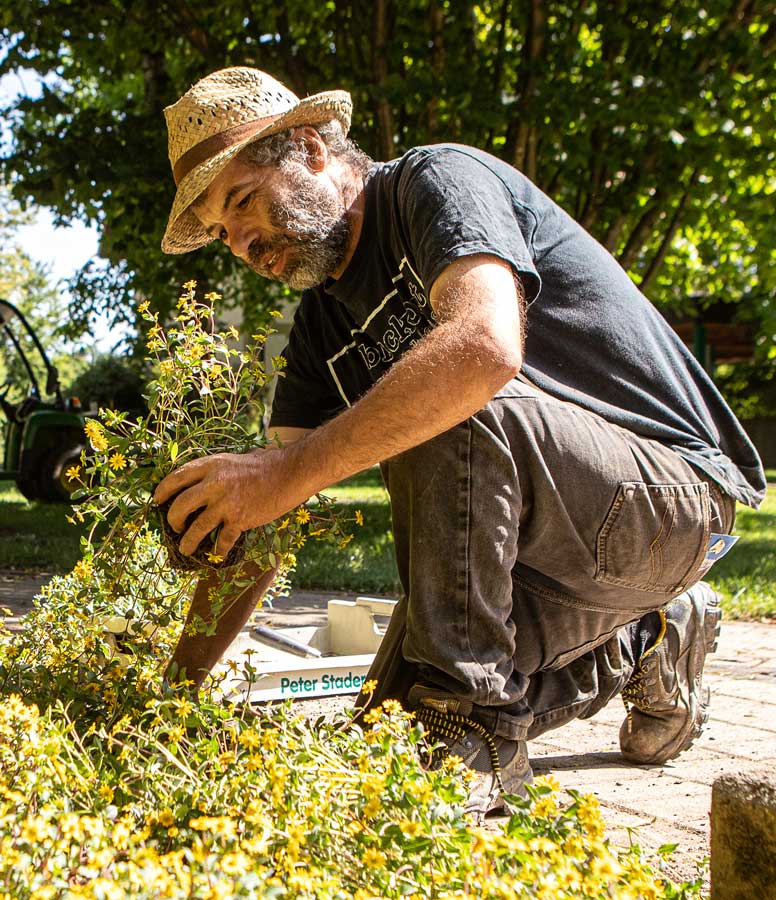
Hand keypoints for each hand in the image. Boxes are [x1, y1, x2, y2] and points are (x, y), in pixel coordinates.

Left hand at [153, 448, 311, 556]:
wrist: (289, 473)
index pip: (175, 478)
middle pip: (179, 506)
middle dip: (172, 520)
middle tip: (175, 526)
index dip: (162, 491)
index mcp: (210, 465)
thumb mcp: (231, 460)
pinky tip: (218, 553)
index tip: (157, 500)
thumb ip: (213, 471)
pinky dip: (218, 549)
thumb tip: (194, 485)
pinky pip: (222, 540)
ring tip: (185, 549)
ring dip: (187, 542)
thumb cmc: (263, 465)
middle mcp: (214, 484)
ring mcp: (226, 503)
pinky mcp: (240, 519)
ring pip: (196, 528)